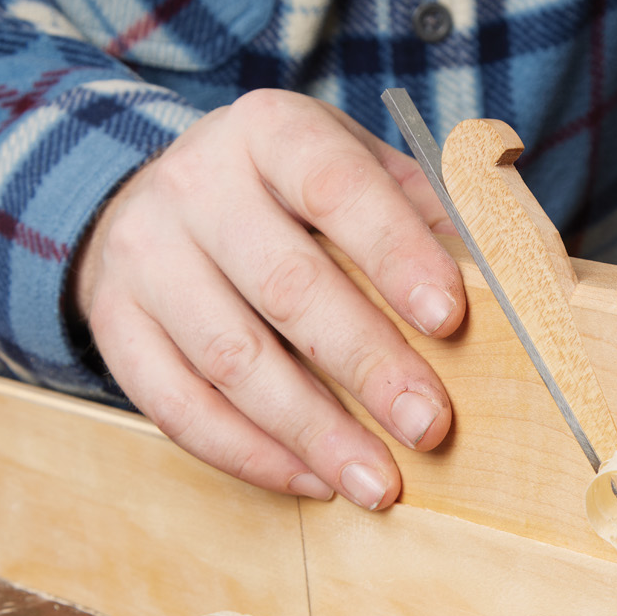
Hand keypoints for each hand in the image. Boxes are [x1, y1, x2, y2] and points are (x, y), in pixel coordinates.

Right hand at [73, 90, 465, 508]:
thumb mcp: (351, 170)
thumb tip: (501, 281)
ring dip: (314, 431)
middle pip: (287, 285)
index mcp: (271, 133)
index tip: (449, 318)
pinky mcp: (116, 325)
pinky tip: (310, 480)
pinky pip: (178, 406)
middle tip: (430, 425)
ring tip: (378, 482)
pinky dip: (249, 454)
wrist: (153, 202)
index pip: (336, 188)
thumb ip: (420, 212)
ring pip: (232, 359)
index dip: (395, 253)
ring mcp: (145, 256)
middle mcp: (197, 185)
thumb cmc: (286, 195)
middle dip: (367, 364)